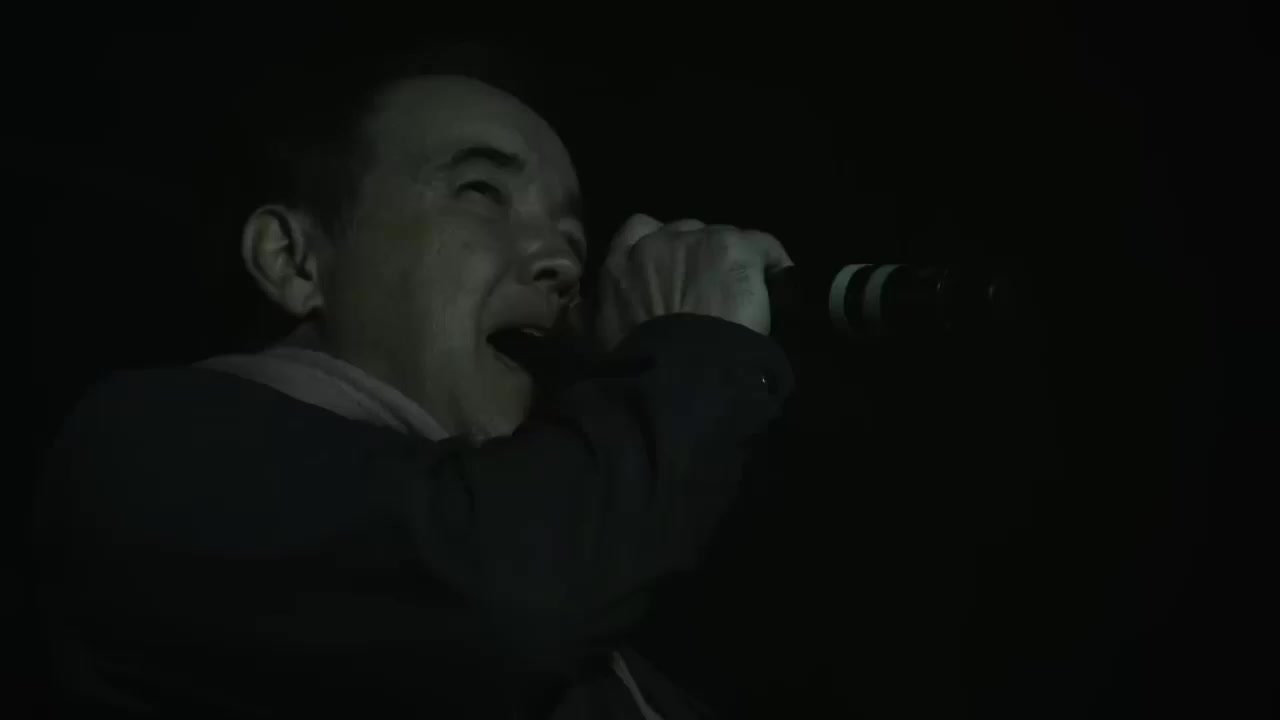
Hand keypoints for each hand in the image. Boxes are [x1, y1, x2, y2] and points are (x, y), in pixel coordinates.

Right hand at [594, 214, 793, 351]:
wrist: (677, 374)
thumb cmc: (633, 365)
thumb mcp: (595, 340)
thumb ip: (586, 318)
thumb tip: (576, 316)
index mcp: (618, 264)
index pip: (637, 230)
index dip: (660, 247)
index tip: (672, 271)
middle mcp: (654, 241)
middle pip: (685, 231)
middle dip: (696, 255)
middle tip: (709, 288)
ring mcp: (696, 241)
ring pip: (722, 237)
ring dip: (730, 260)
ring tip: (743, 290)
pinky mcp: (734, 248)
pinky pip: (762, 245)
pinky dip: (772, 261)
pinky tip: (778, 282)